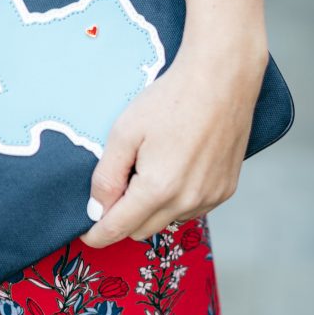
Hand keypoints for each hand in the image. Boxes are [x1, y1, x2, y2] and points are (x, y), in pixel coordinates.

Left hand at [79, 36, 268, 246]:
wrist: (221, 79)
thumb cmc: (171, 99)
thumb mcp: (124, 132)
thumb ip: (107, 176)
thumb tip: (96, 209)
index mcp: (158, 189)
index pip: (119, 229)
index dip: (98, 235)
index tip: (87, 233)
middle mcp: (187, 201)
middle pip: (142, 231)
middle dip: (124, 218)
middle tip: (119, 184)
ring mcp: (210, 197)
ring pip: (168, 221)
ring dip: (152, 209)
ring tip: (151, 169)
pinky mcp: (226, 190)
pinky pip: (191, 209)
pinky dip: (176, 200)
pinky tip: (176, 168)